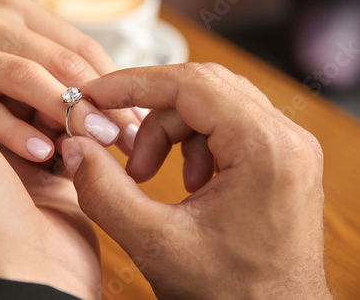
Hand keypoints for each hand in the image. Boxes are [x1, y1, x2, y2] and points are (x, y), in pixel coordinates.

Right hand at [0, 0, 139, 159]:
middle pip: (64, 62)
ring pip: (26, 78)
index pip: (83, 48)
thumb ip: (50, 69)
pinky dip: (13, 130)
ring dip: (66, 112)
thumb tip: (104, 110)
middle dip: (101, 102)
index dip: (117, 84)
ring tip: (97, 142)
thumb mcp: (11, 46)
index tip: (140, 119)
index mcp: (24, 14)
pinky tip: (43, 152)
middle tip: (129, 137)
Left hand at [0, 44, 100, 298]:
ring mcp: (33, 176)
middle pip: (32, 108)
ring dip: (77, 117)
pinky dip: (91, 142)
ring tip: (94, 108)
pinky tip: (102, 131)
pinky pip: (82, 156)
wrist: (17, 276)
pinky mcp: (67, 192)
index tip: (41, 58)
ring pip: (60, 128)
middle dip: (56, 95)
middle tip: (80, 86)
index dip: (19, 72)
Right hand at [62, 64, 331, 298]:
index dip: (134, 83)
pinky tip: (185, 182)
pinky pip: (226, 126)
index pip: (192, 85)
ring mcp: (287, 147)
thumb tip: (75, 145)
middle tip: (122, 149)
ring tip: (150, 176)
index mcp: (267, 149)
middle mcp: (287, 138)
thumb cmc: (232, 295)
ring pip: (211, 106)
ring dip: (169, 132)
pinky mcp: (279, 159)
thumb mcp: (155, 245)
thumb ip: (104, 191)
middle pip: (202, 89)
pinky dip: (191, 143)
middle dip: (150, 114)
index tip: (95, 95)